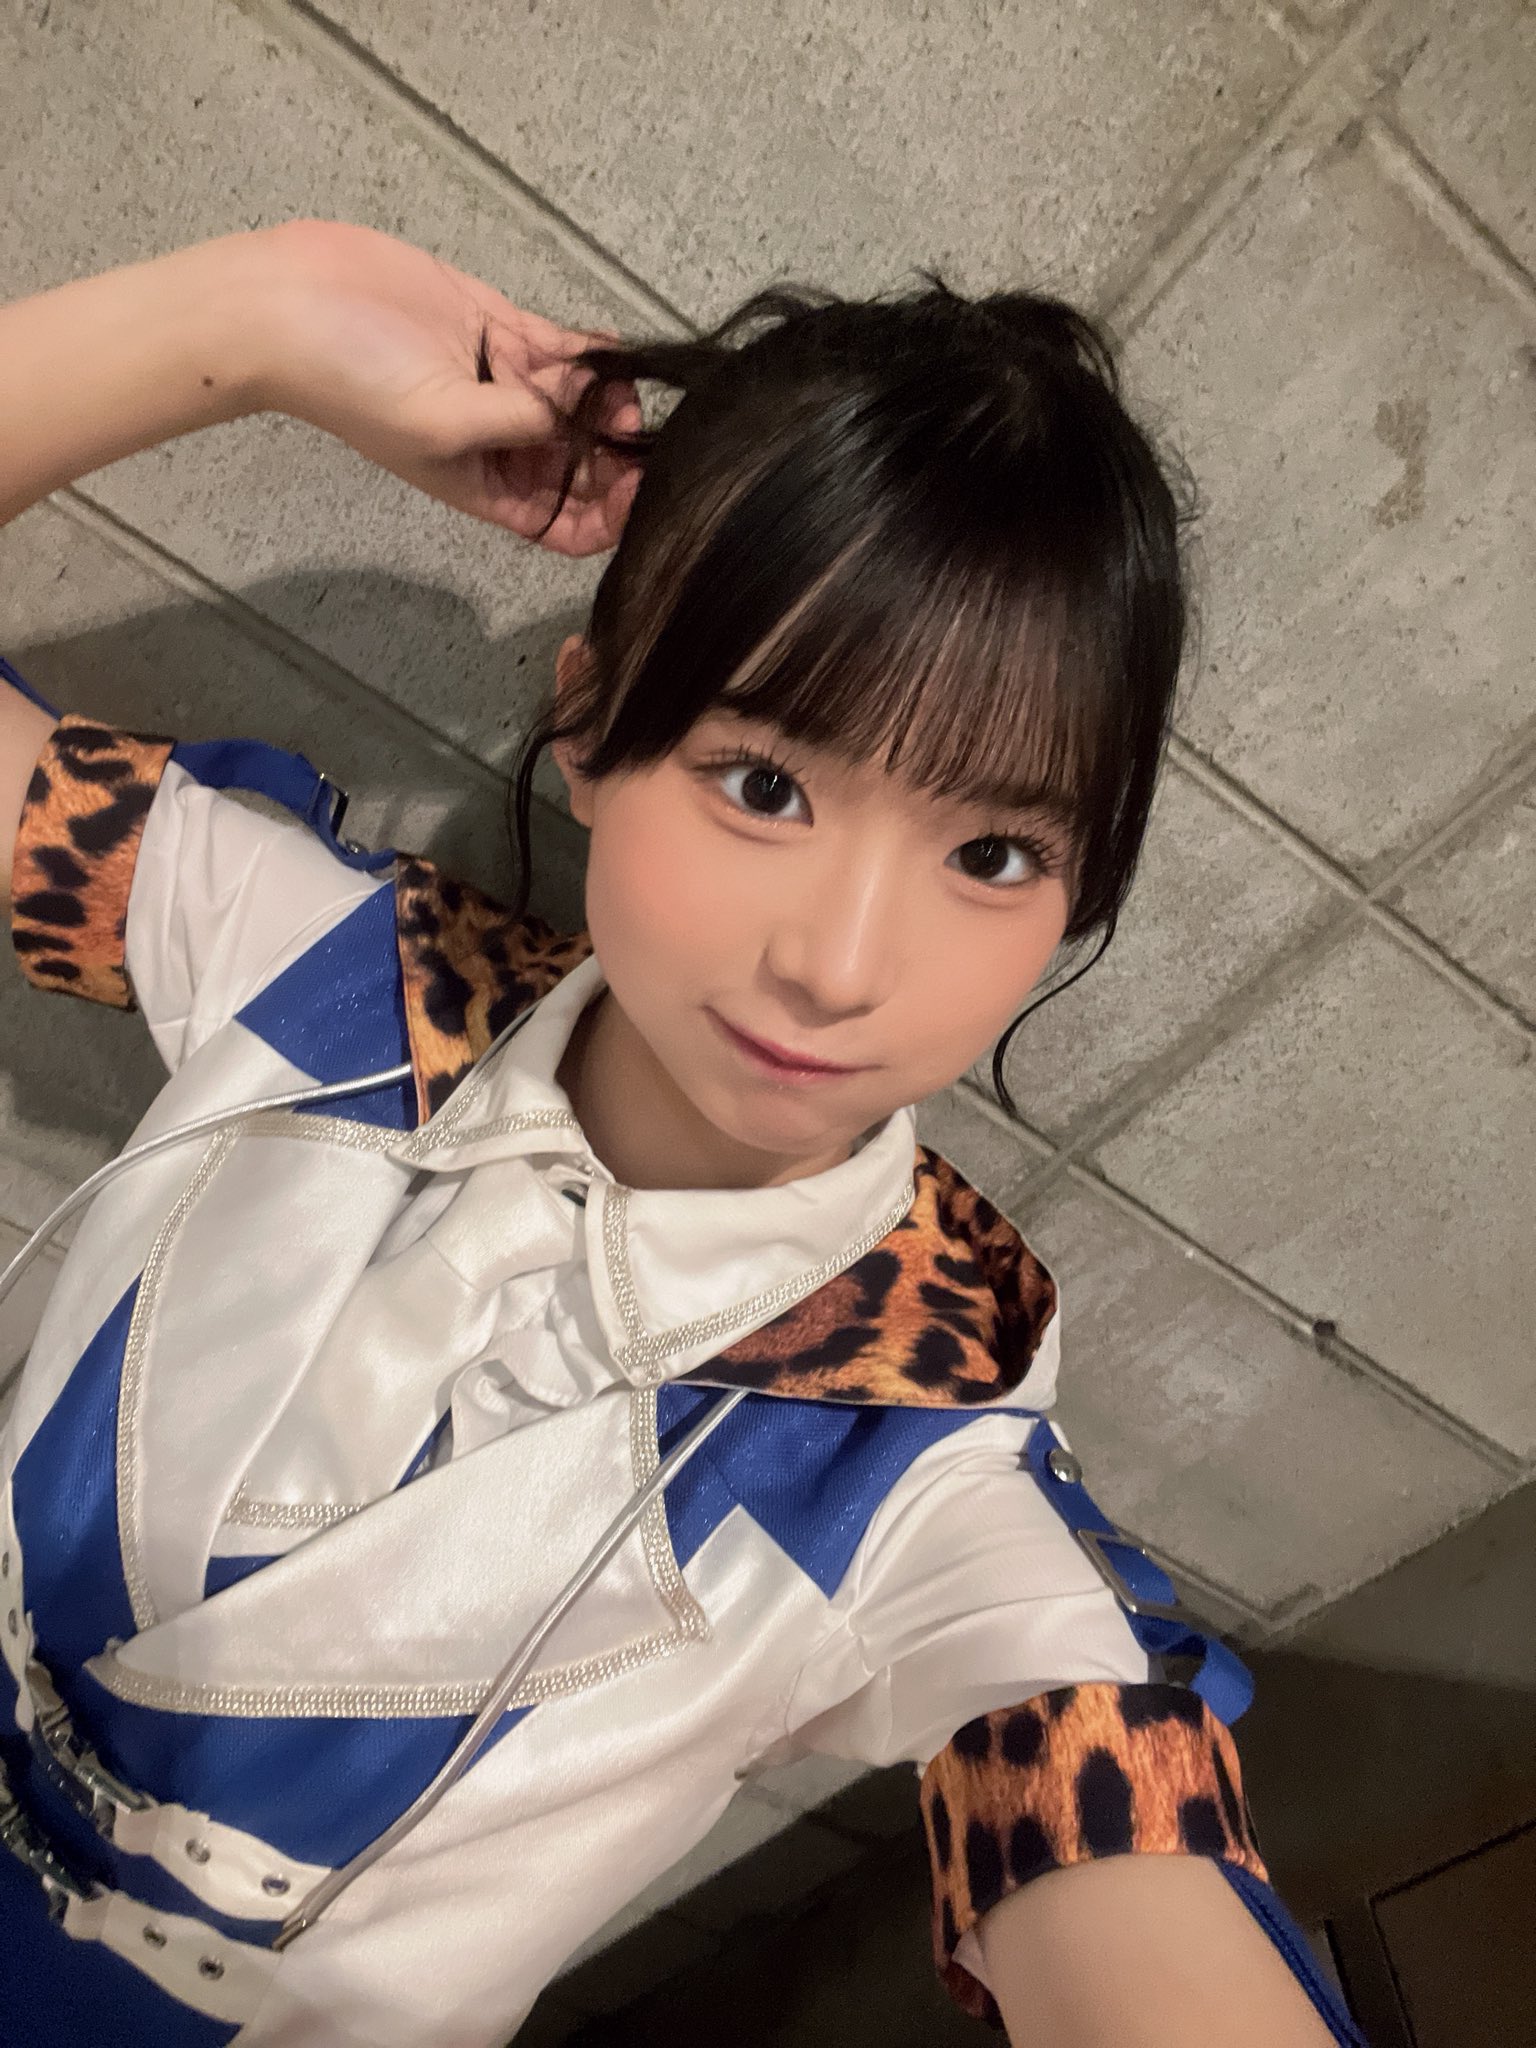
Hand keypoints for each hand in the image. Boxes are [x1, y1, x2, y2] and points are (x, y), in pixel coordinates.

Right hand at [257, 220, 641, 556]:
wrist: (294, 305)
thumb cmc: (357, 383)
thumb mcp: (445, 424)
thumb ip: (521, 424)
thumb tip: (580, 418)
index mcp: (484, 486)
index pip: (562, 523)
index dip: (607, 518)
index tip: (640, 493)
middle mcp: (501, 441)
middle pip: (583, 463)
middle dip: (614, 454)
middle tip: (630, 429)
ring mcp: (502, 381)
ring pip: (579, 402)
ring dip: (607, 400)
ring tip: (618, 390)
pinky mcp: (498, 326)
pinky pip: (563, 348)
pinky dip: (596, 355)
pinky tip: (621, 357)